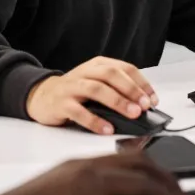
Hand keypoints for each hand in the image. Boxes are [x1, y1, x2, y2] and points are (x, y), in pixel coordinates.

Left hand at [0, 153, 194, 194]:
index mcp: (91, 179)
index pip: (147, 184)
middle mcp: (81, 167)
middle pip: (138, 164)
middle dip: (166, 182)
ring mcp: (68, 171)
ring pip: (120, 164)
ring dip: (145, 179)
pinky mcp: (58, 180)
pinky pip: (103, 170)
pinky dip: (124, 181)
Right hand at [26, 56, 159, 133]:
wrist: (42, 96)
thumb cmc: (75, 92)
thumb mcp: (97, 84)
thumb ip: (117, 91)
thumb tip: (143, 108)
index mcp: (98, 65)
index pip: (125, 68)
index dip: (141, 83)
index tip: (153, 99)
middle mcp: (85, 72)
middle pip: (111, 75)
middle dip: (131, 90)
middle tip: (144, 106)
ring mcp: (72, 87)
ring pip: (96, 89)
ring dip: (117, 102)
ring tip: (132, 114)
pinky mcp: (61, 103)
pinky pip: (79, 111)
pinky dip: (95, 121)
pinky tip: (107, 129)